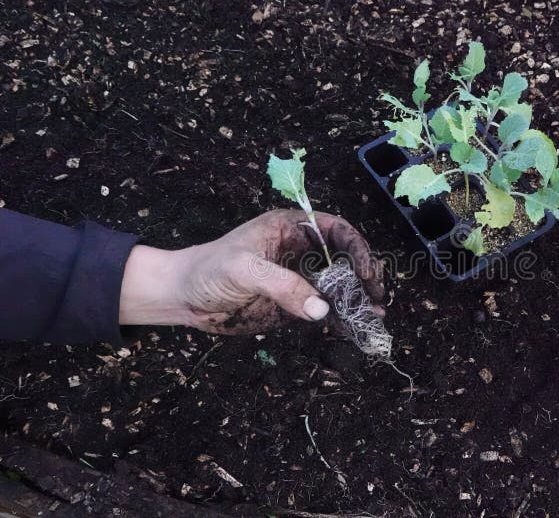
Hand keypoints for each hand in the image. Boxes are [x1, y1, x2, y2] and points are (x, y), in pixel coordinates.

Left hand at [119, 210, 383, 333]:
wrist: (182, 297)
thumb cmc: (208, 270)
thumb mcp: (244, 270)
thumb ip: (284, 286)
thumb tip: (322, 308)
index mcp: (291, 229)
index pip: (335, 230)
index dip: (356, 247)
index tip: (365, 271)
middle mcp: (301, 252)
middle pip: (344, 260)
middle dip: (363, 277)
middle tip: (376, 297)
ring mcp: (299, 280)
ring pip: (338, 288)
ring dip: (357, 301)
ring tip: (375, 317)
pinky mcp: (294, 305)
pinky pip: (323, 311)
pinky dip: (341, 320)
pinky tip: (356, 329)